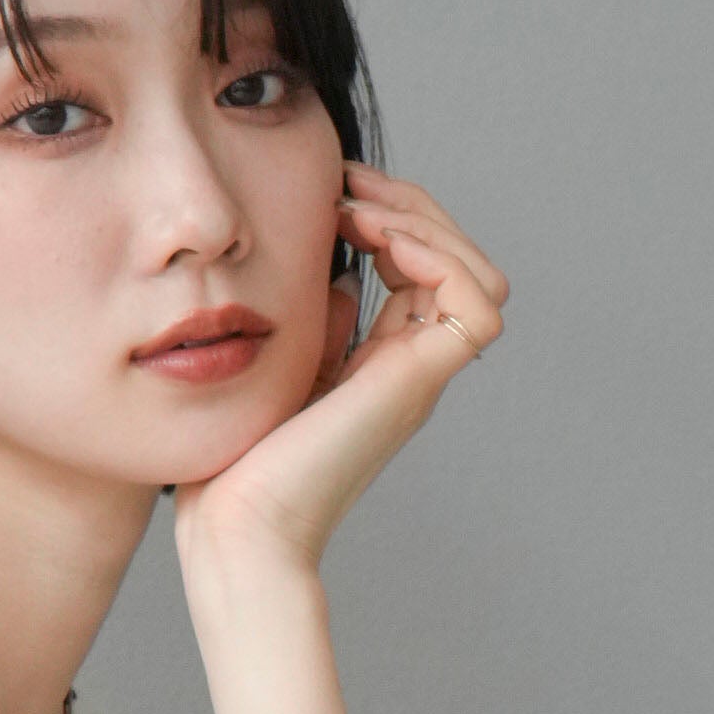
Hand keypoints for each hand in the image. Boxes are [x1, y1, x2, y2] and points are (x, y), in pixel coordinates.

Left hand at [172, 166, 507, 587]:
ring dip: (425, 223)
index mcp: (380, 363)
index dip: (390, 216)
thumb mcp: (281, 369)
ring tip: (360, 210)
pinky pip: (475, 301)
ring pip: (477, 273)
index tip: (334, 193)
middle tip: (348, 184)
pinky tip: (376, 241)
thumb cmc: (237, 467)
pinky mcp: (416, 381)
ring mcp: (418, 376)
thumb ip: (319, 325)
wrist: (236, 529)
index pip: (420, 267)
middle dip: (411, 205)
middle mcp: (409, 368)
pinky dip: (437, 254)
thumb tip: (339, 275)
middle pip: (457, 260)